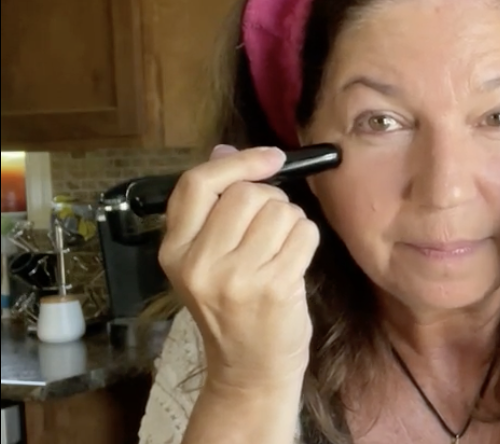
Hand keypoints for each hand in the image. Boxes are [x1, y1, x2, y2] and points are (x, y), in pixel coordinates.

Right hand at [158, 145, 319, 391]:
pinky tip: (295, 261)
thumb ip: (214, 205)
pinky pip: (304, 233)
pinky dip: (307, 239)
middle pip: (247, 194)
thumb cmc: (233, 308)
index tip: (269, 157)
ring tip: (281, 250)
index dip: (237, 161)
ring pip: (281, 210)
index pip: (197, 183)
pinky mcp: (273, 287)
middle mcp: (199, 263)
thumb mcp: (208, 258)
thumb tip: (225, 148)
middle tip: (270, 230)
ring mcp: (236, 278)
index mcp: (174, 250)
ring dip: (291, 222)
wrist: (249, 370)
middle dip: (271, 201)